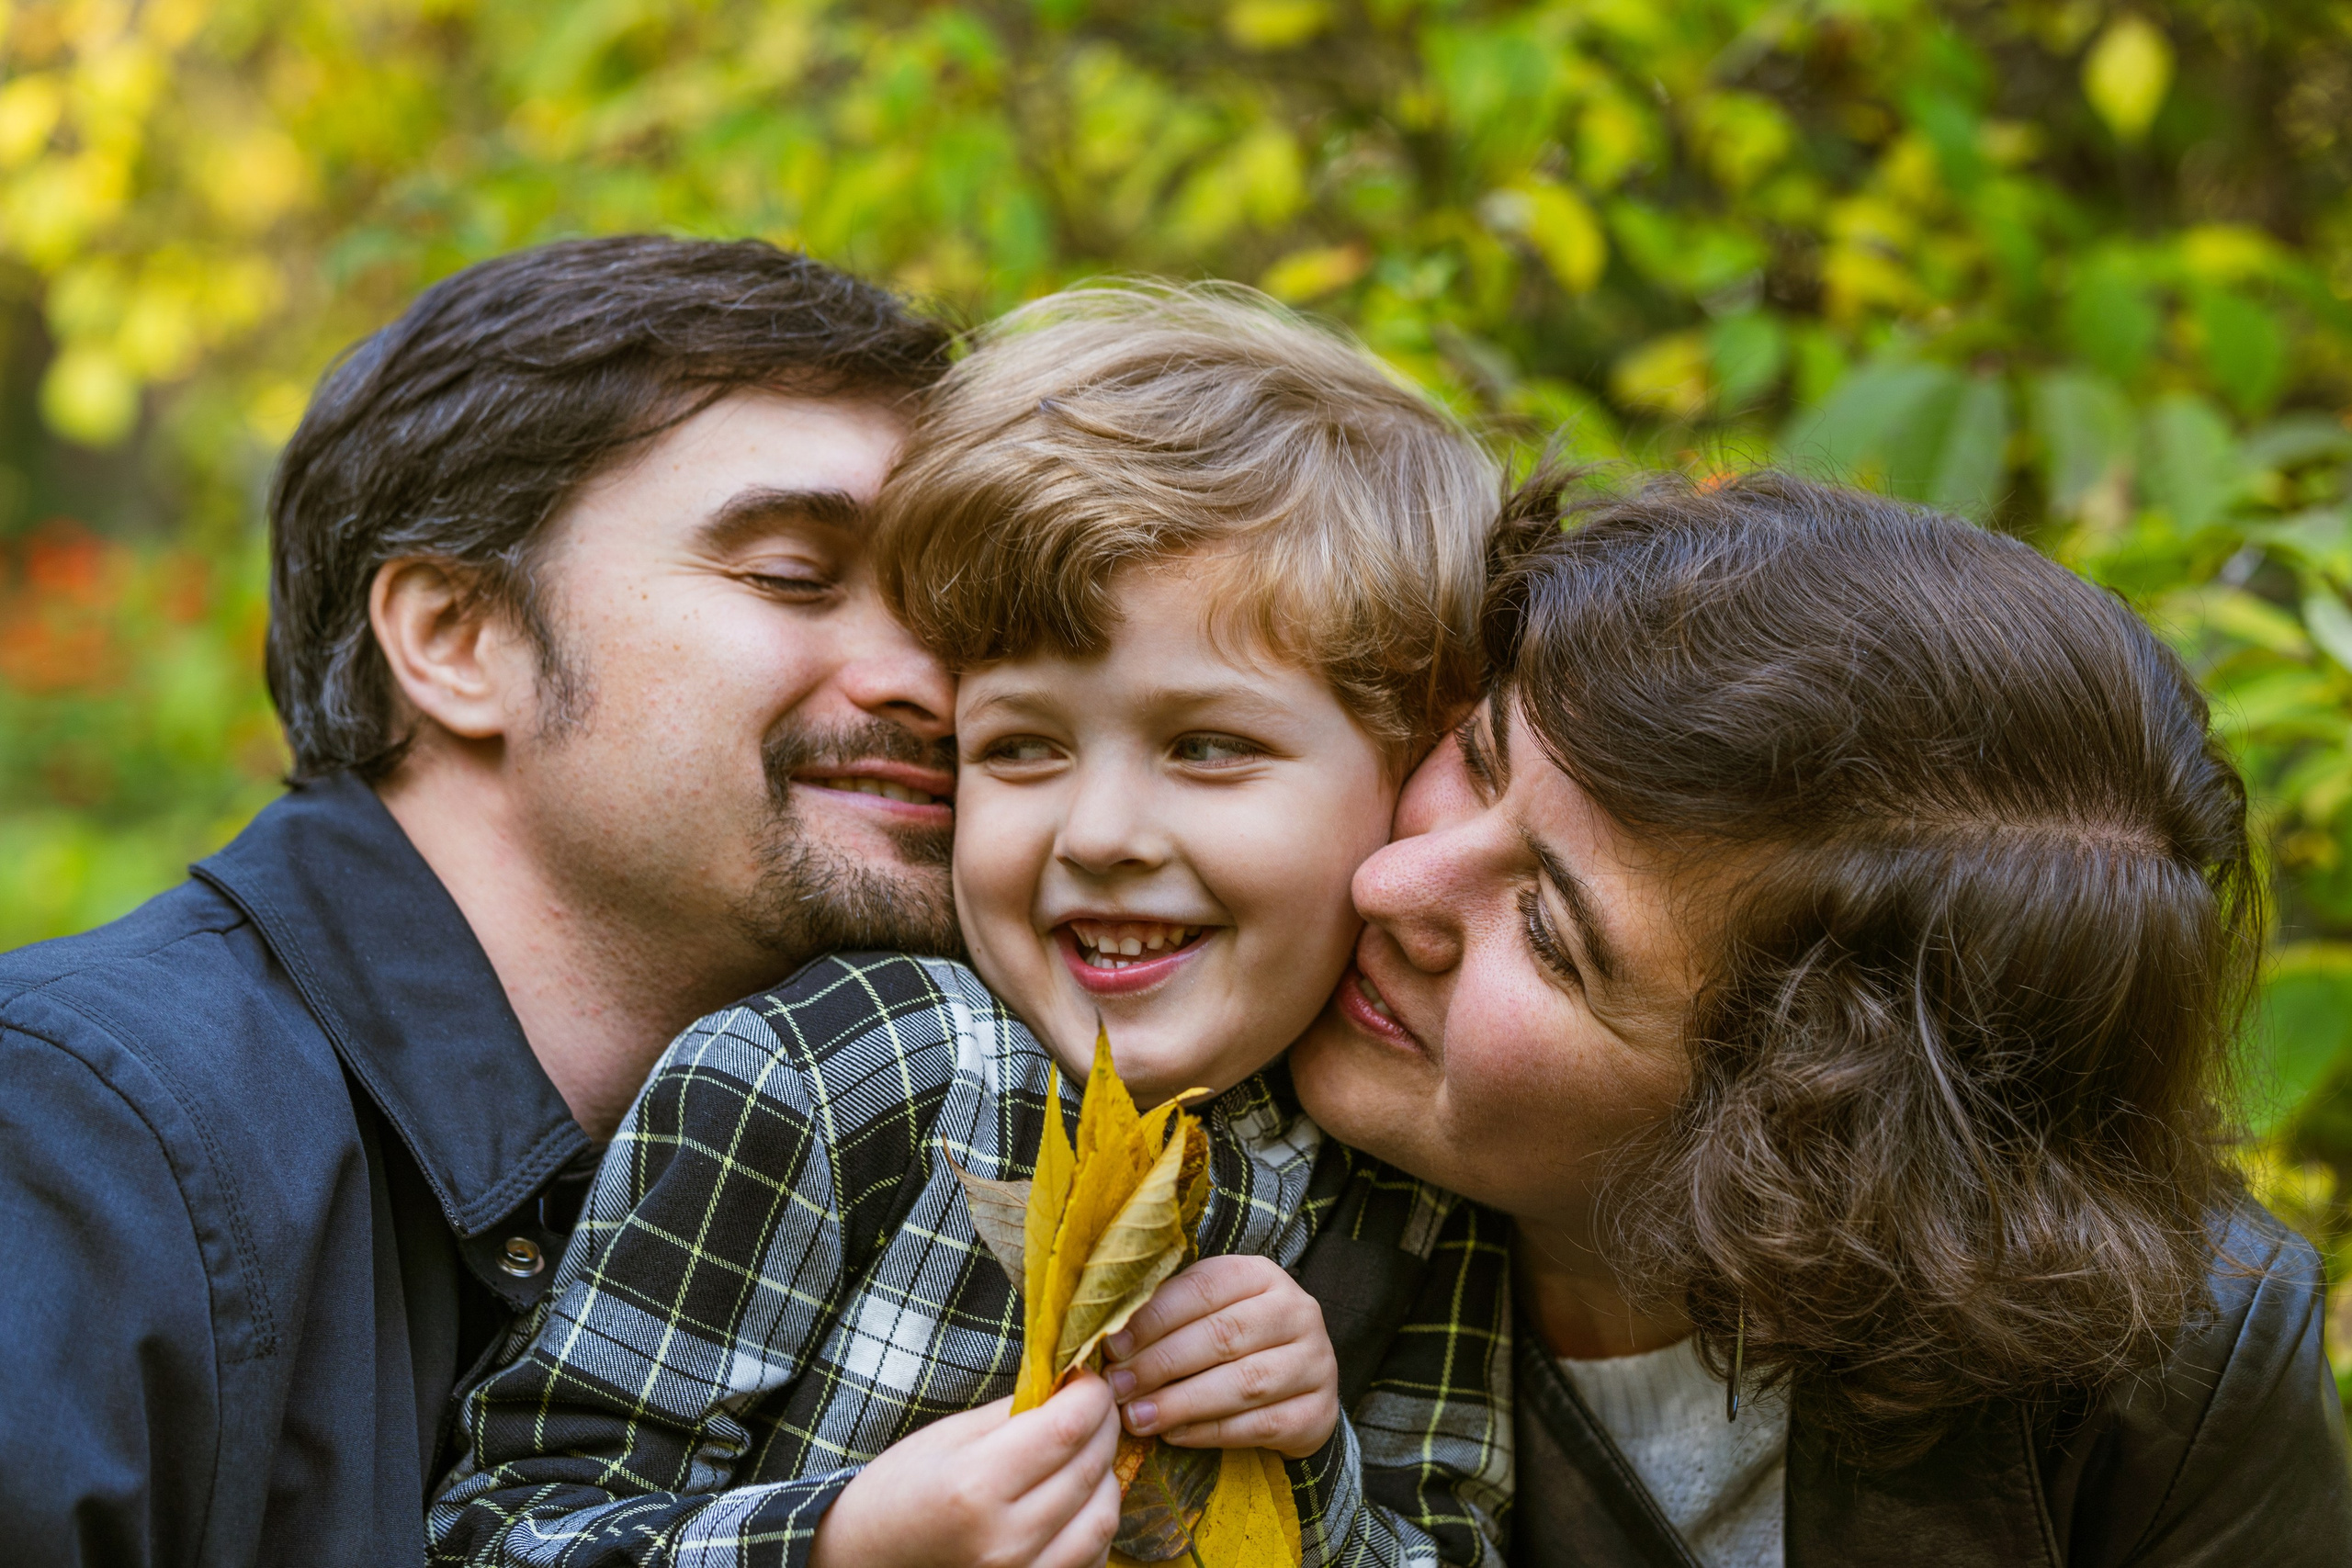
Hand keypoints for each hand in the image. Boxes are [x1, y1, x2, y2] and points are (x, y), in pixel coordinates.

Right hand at [810, 1372, 1121, 1567]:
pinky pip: (1093, 1556)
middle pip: (1091, 1468)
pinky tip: (1074, 1499)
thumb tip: (1070, 1386)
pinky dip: (1093, 1521)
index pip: (1067, 1428)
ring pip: (1104, 1517)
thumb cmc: (899, 1493)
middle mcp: (1006, 1540)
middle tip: (1093, 1404)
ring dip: (1105, 1475)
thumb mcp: (948, 1437)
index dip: (1092, 1394)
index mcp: (975, 1486)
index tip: (1089, 1377)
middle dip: (1103, 1425)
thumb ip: (1016, 1412)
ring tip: (1084, 1452)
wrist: (866, 1560)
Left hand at [1102, 1255, 1339, 1459]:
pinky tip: (1174, 1435)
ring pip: (1243, 1383)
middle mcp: (1297, 1311)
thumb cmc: (1237, 1340)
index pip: (1203, 1289)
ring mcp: (1315, 1363)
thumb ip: (1168, 1314)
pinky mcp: (1318, 1412)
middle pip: (1222, 1336)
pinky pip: (1260, 1425)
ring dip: (1182, 1403)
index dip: (1154, 1318)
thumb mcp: (1207, 1311)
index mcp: (1262, 1275)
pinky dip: (1211, 1432)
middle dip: (1161, 1364)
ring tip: (1137, 1417)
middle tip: (1117, 1387)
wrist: (1299, 1383)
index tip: (1113, 1346)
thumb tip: (1109, 1340)